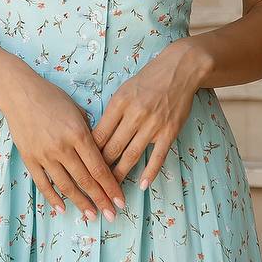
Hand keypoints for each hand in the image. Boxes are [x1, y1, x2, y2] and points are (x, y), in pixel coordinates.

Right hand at [0, 73, 127, 220]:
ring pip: (66, 186)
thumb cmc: (51, 97)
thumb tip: (99, 152)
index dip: (111, 187)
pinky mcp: (30, 159)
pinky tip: (62, 209)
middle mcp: (63, 148)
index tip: (120, 201)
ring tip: (91, 216)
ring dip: (80, 203)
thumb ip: (89, 132)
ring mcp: (45, 155)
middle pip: (85, 181)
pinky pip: (43, 183)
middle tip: (111, 215)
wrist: (19, 93)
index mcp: (78, 134)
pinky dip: (53, 197)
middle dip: (100, 200)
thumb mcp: (77, 110)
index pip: (99, 168)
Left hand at [90, 40, 205, 192]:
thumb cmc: (147, 80)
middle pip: (112, 148)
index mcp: (119, 103)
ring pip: (132, 156)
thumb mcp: (123, 90)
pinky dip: (150, 172)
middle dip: (101, 169)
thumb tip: (97, 138)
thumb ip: (112, 113)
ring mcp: (153, 125)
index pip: (99, 135)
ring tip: (111, 191)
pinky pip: (158, 157)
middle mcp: (135, 115)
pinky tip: (143, 185)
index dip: (89, 154)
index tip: (82, 167)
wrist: (179, 70)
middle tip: (93, 184)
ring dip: (120, 175)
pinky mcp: (170, 132)